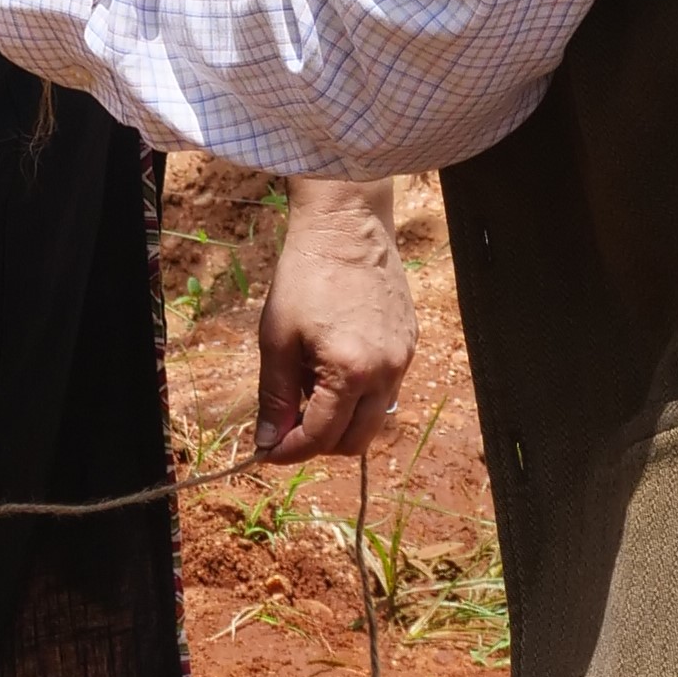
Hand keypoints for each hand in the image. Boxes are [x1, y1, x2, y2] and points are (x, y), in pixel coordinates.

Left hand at [255, 178, 413, 462]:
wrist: (346, 225)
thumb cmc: (305, 275)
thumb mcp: (278, 338)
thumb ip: (275, 396)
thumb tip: (267, 443)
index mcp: (352, 372)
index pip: (323, 437)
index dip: (291, 451)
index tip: (268, 451)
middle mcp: (387, 372)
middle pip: (356, 441)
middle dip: (319, 442)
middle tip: (288, 424)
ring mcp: (403, 358)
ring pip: (375, 417)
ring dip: (341, 419)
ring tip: (309, 385)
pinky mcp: (410, 342)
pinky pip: (386, 388)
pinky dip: (359, 393)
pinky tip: (332, 363)